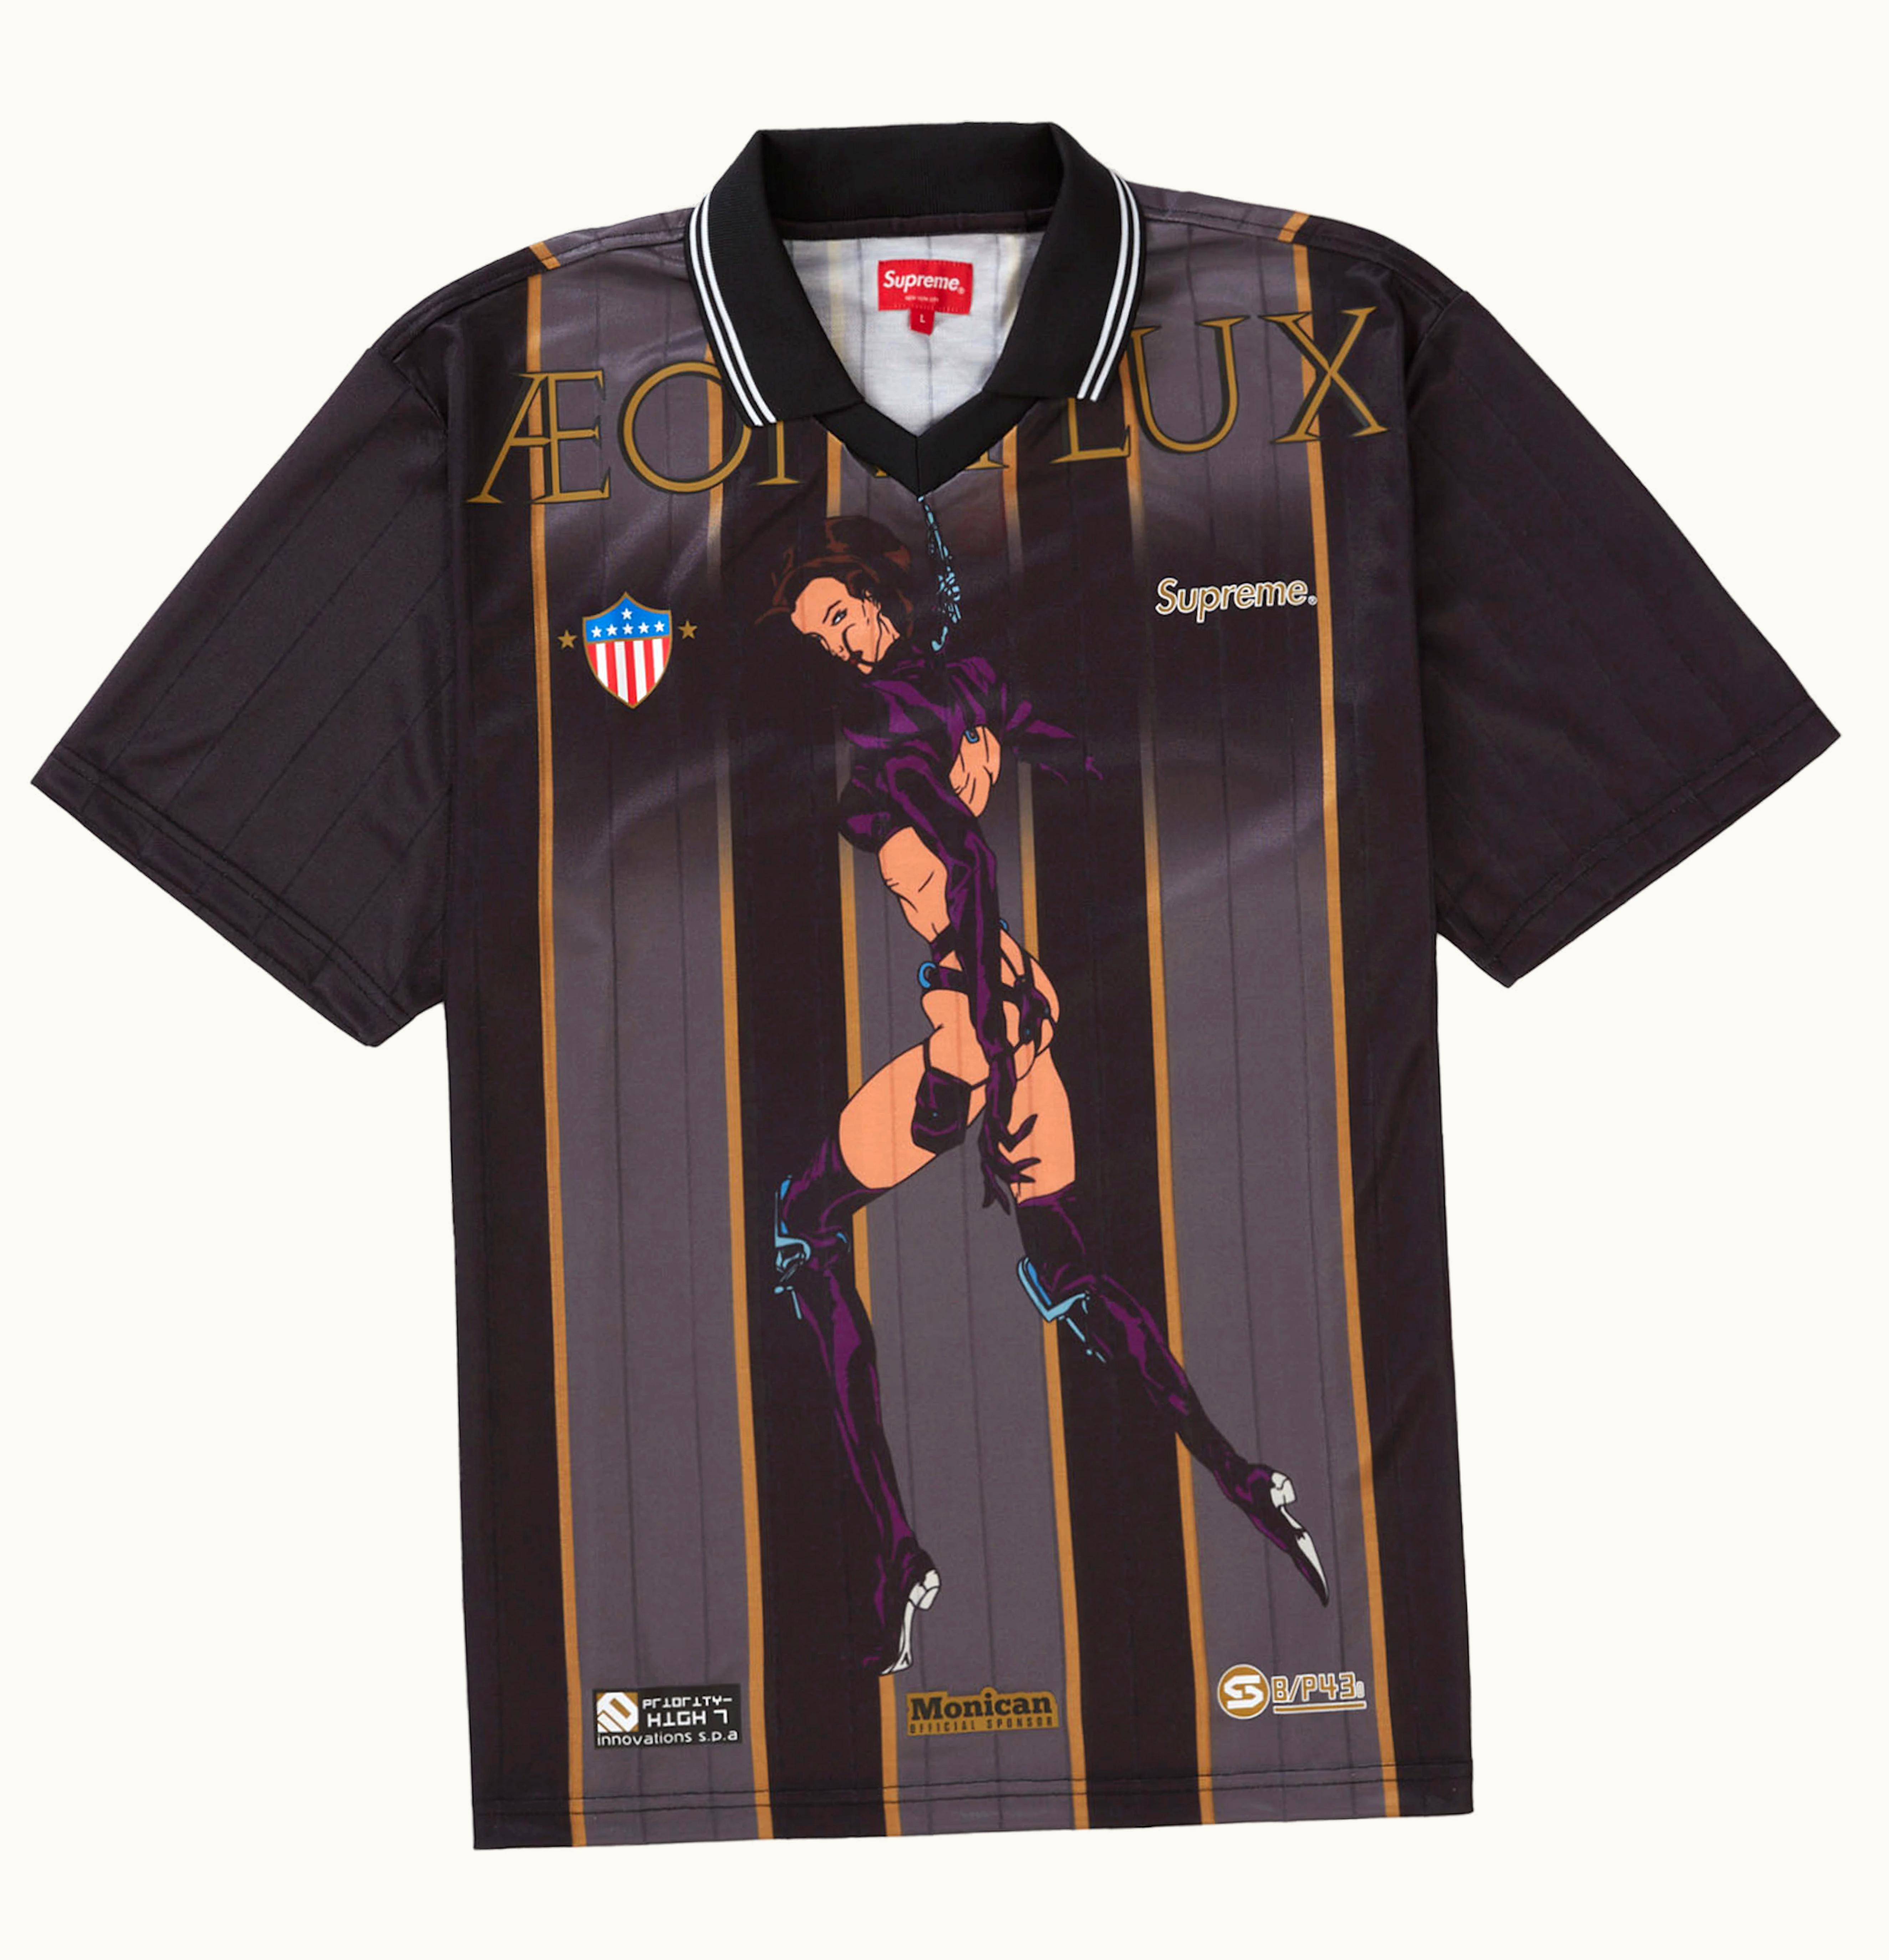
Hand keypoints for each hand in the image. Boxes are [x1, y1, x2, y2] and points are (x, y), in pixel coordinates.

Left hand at [975, 1050, 1038, 1210]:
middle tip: (1013, 1203)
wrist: (997, 1075)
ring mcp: (986, 1132)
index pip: (986, 1175)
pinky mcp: (993, 1121)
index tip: (998, 1210)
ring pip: (1000, 1160)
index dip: (991, 1192)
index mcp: (984, 1145)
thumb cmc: (1001, 1101)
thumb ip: (1005, 1140)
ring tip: (1035, 1166)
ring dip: (1018, 1165)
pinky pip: (1010, 1138)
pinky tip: (1034, 1120)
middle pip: (989, 1174)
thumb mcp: (1003, 1125)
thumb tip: (1009, 1153)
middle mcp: (982, 1141)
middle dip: (1000, 1189)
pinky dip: (1025, 1132)